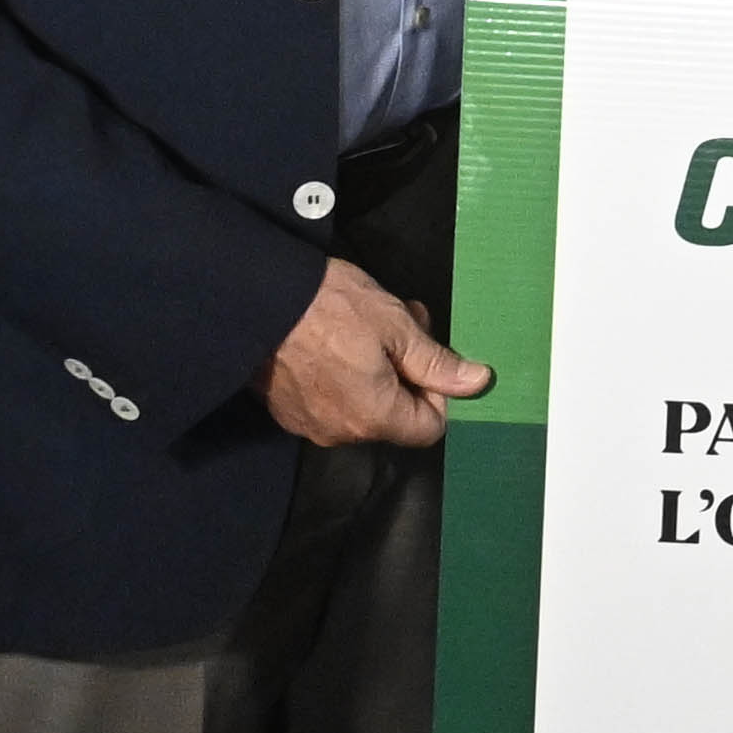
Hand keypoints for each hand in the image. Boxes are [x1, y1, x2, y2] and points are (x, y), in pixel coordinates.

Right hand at [265, 260, 490, 449]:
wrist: (253, 298)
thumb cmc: (330, 307)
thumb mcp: (396, 326)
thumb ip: (437, 363)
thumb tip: (478, 382)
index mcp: (375, 418)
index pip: (430, 428)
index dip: (437, 393)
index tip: (425, 355)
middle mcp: (341, 434)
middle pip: (395, 418)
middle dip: (406, 374)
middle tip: (402, 324)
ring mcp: (308, 425)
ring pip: (362, 408)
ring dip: (375, 373)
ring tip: (365, 326)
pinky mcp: (285, 410)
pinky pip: (329, 403)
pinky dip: (340, 378)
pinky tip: (332, 342)